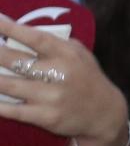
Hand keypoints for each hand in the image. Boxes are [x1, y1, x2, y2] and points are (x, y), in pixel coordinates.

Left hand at [0, 13, 127, 145]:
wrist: (105, 113)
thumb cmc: (87, 78)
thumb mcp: (80, 54)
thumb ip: (55, 42)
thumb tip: (19, 33)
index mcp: (66, 54)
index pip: (35, 38)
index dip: (11, 28)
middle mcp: (59, 73)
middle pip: (14, 60)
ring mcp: (52, 96)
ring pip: (8, 85)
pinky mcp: (46, 117)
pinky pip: (14, 110)